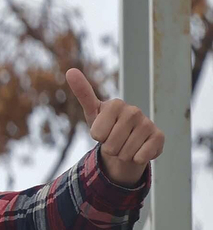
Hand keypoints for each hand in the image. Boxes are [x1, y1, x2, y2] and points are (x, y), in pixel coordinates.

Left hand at [66, 69, 163, 185]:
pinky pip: (140, 157)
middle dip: (109, 148)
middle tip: (114, 140)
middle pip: (110, 145)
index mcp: (116, 104)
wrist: (127, 142)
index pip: (97, 134)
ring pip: (124, 153)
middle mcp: (134, 111)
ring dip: (122, 154)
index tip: (103, 130)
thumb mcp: (92, 112)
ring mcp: (148, 123)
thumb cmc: (107, 126)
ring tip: (125, 144)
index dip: (97, 137)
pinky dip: (136, 158)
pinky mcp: (159, 137)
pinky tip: (139, 150)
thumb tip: (70, 71)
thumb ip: (83, 93)